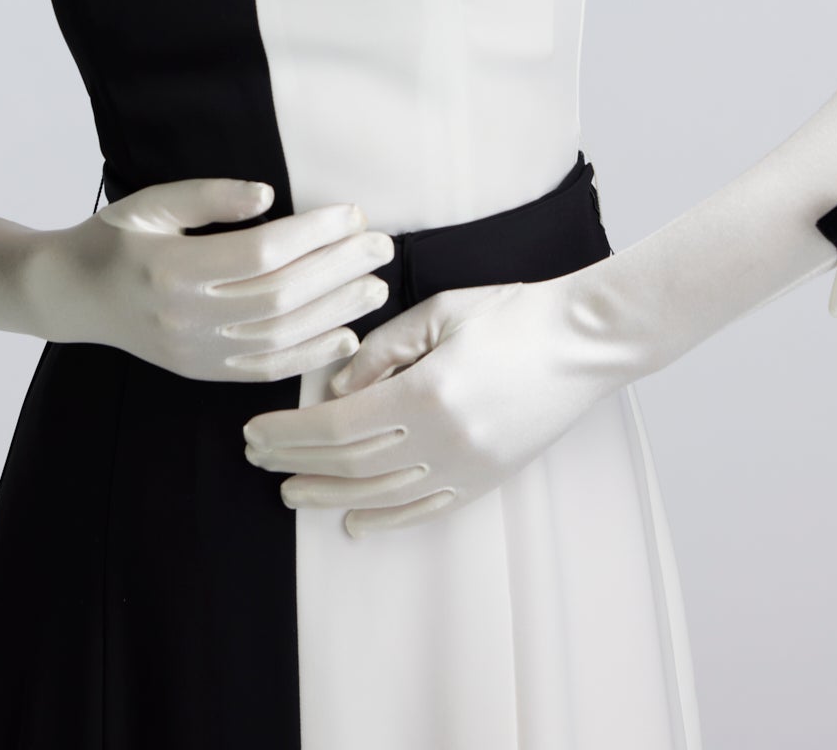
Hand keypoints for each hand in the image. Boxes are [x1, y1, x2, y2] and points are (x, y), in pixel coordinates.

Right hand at [27, 178, 394, 381]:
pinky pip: (266, 370)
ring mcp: (196, 353)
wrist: (72, 296)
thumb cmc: (116, 238)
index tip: (352, 213)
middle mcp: (187, 317)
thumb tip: (268, 195)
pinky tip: (346, 335)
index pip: (261, 254)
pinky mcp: (202, 373)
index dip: (313, 235)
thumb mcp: (152, 202)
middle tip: (382, 245)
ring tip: (376, 286)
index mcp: (172, 269)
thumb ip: (209, 196)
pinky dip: (310, 355)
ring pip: (281, 336)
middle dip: (339, 269)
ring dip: (337, 312)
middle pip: (281, 296)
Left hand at [242, 272, 598, 535]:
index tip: (255, 431)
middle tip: (257, 459)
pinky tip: (355, 522)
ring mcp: (468, 468)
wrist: (581, 342)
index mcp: (427, 392)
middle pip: (351, 464)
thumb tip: (333, 388)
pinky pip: (427, 511)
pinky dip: (387, 520)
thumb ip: (381, 350)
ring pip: (382, 496)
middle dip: (296, 463)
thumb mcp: (438, 313)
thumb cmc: (509, 314)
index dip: (291, 433)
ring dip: (329, 496)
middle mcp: (444, 440)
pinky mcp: (487, 480)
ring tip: (291, 491)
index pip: (339, 426)